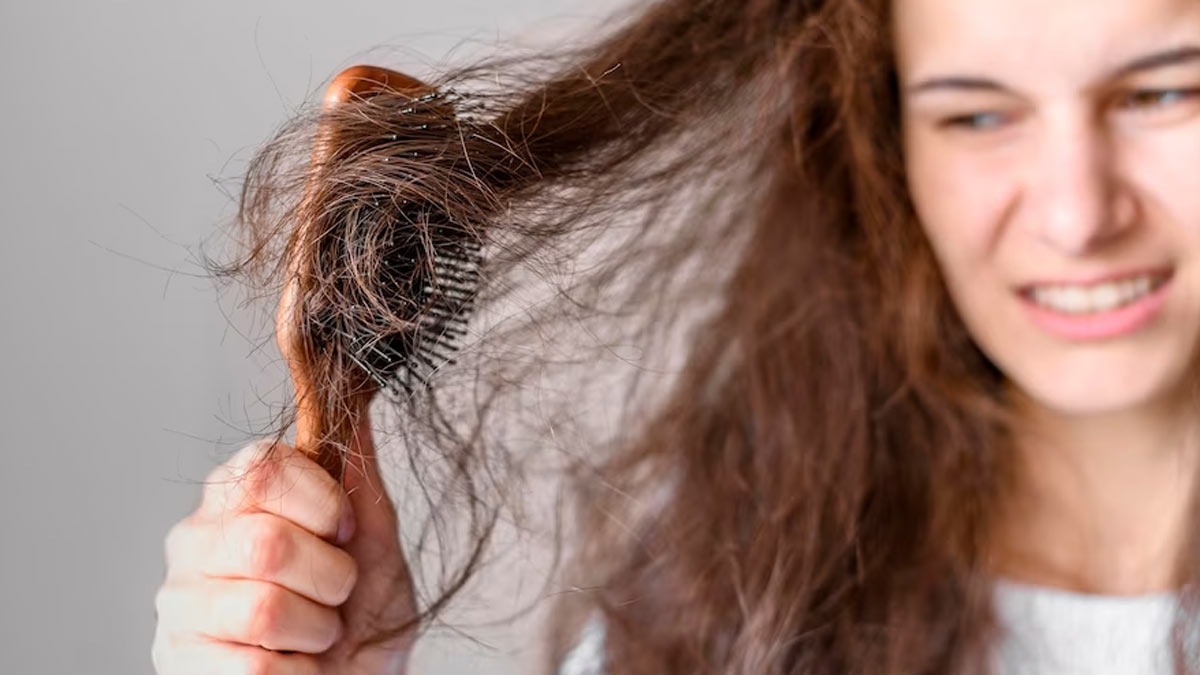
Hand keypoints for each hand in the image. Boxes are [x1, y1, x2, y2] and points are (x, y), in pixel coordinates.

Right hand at [152, 415, 416, 673]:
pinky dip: (297, 674)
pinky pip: (253, 668)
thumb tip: (353, 403)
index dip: (323, 505)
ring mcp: (180, 604)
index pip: (264, 468)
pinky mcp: (178, 663)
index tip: (344, 534)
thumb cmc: (361, 612)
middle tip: (337, 595)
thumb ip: (357, 478)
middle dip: (330, 579)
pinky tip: (293, 666)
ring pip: (261, 609)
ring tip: (315, 634)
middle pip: (266, 543)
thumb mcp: (375, 542)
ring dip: (315, 630)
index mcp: (238, 496)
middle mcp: (195, 540)